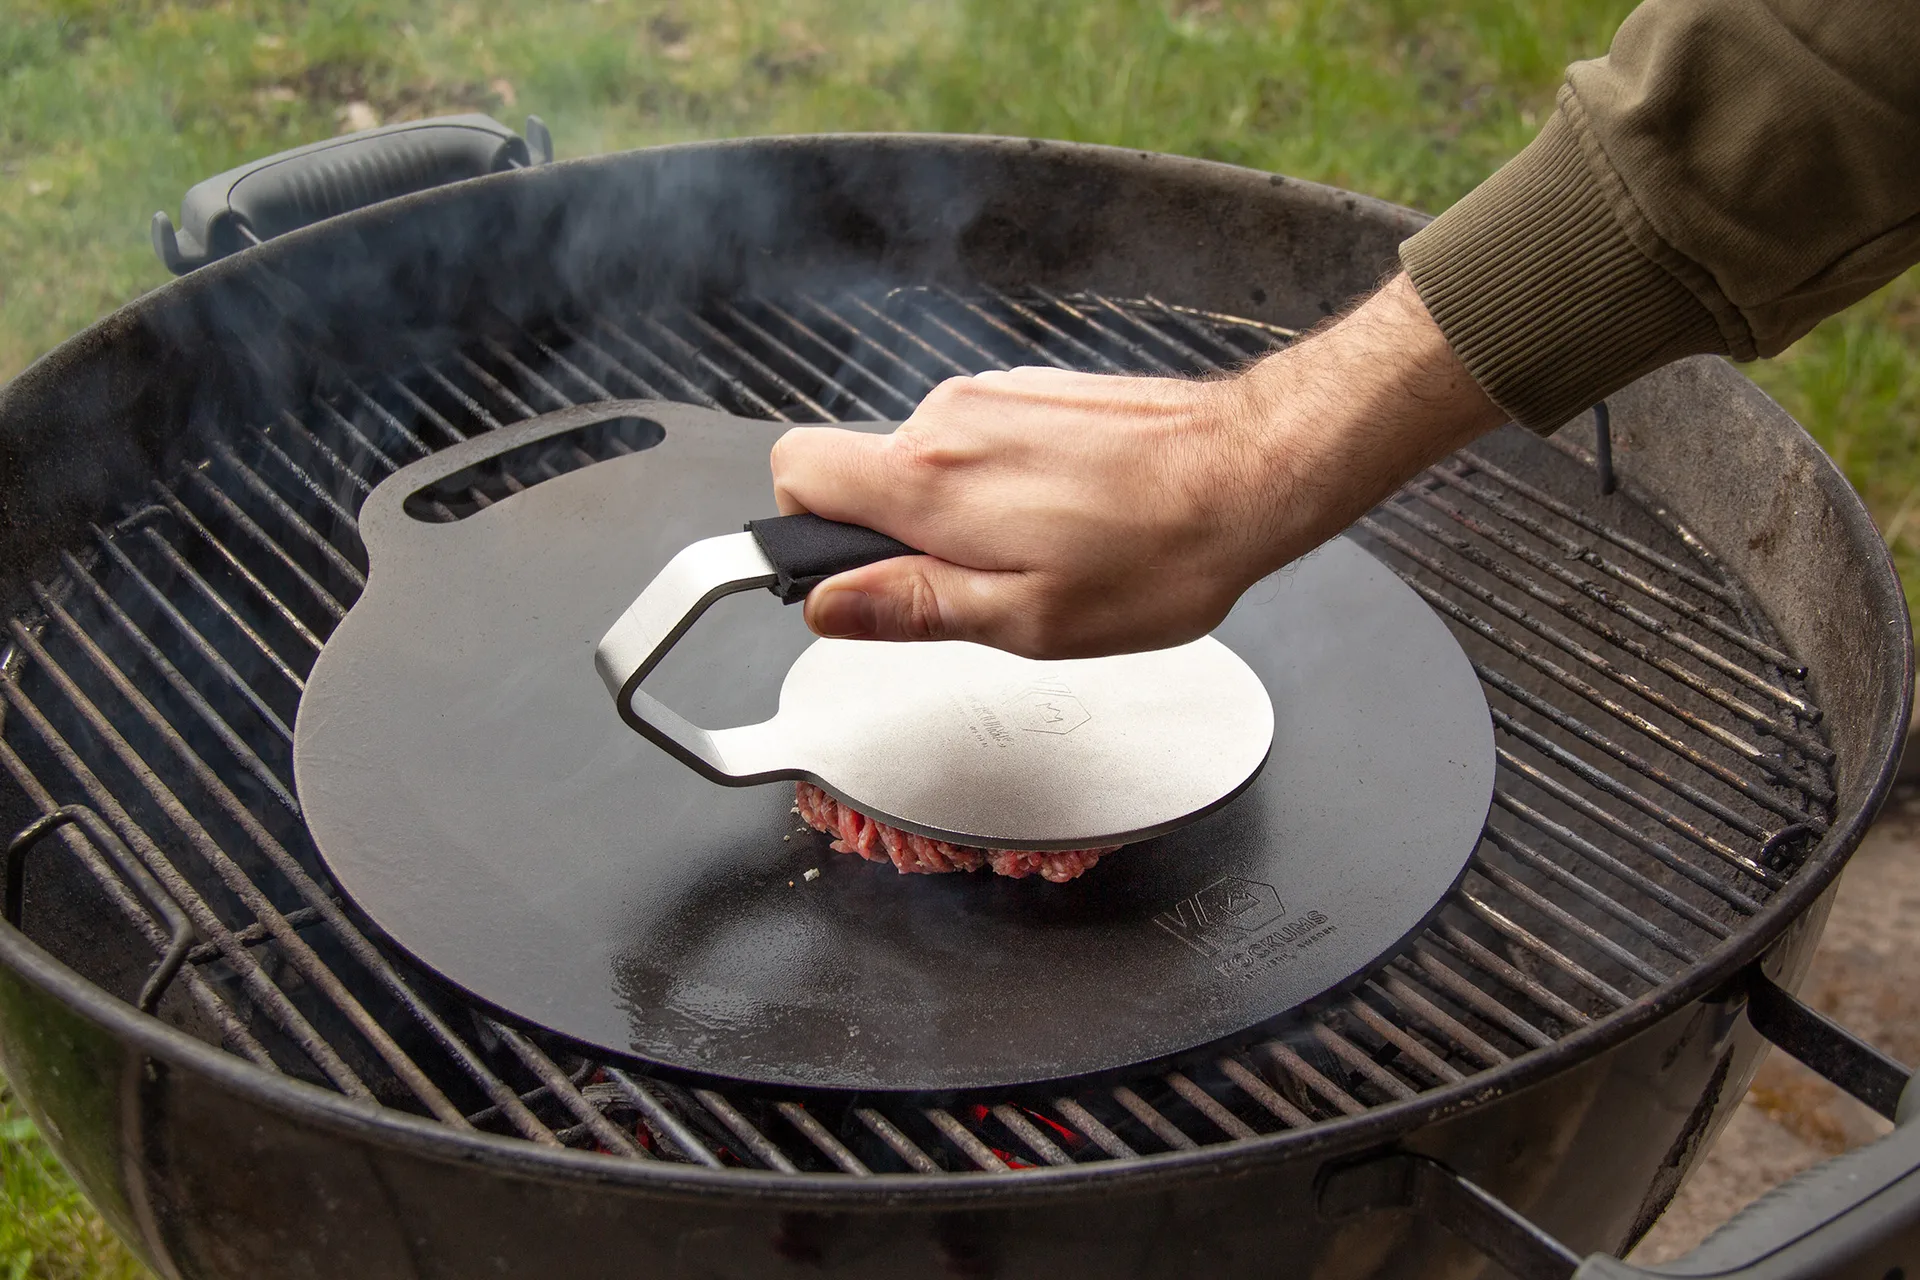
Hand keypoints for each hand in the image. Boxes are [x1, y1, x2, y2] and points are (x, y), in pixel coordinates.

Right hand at [769, 274, 1504, 657]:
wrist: (1254, 471)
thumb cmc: (1158, 554)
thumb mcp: (1026, 620)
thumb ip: (911, 606)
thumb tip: (827, 606)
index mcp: (931, 479)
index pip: (793, 471)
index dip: (800, 530)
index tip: (849, 576)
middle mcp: (948, 417)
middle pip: (864, 472)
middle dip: (899, 536)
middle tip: (983, 585)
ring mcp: (994, 394)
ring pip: (929, 462)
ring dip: (961, 513)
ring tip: (1045, 553)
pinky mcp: (1034, 388)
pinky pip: (980, 441)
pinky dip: (1004, 483)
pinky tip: (1071, 516)